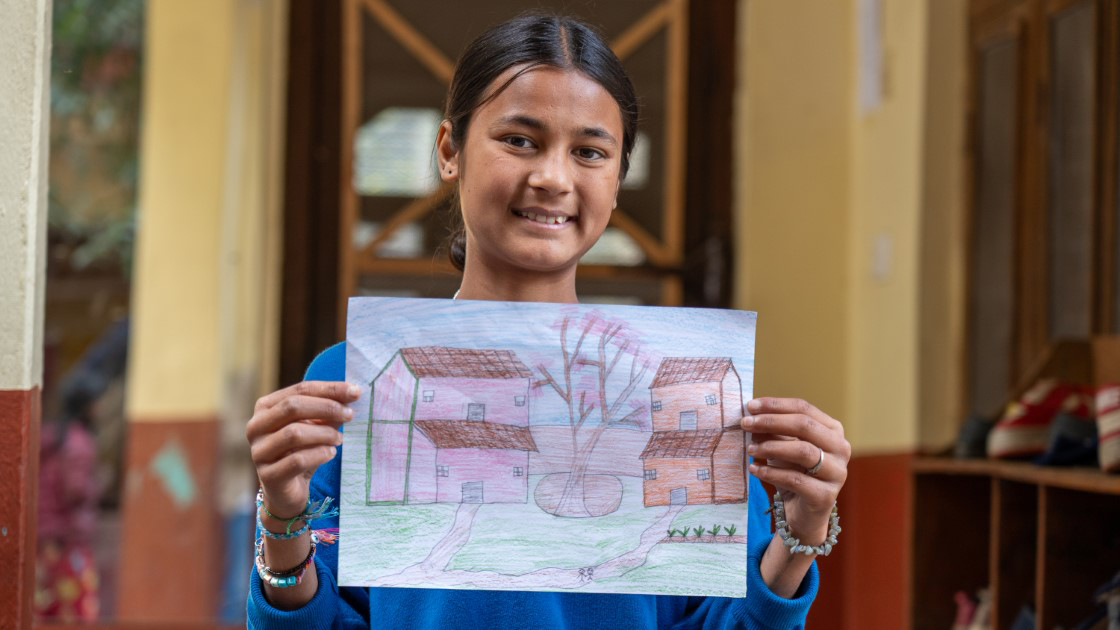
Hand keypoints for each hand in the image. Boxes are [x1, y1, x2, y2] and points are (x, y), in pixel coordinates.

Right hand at [245, 381, 358, 517]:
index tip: (355, 391)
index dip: (329, 389)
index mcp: (265, 408)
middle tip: (349, 415)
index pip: (299, 390)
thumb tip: (351, 395)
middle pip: (292, 407)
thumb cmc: (301, 451)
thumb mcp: (315, 427)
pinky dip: (319, 454)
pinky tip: (331, 453)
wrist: (287, 491)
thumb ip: (328, 411)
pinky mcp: (268, 476)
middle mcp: (256, 427)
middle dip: (326, 408)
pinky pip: (297, 460)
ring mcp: (259, 452)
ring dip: (324, 433)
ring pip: (294, 433)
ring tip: (338, 438)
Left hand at [741, 397, 849, 544]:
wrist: (802, 513)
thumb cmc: (793, 473)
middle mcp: (841, 448)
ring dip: (771, 447)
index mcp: (833, 430)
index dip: (775, 405)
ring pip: (803, 451)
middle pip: (805, 426)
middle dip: (771, 422)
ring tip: (750, 449)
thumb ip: (772, 430)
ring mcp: (837, 473)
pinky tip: (754, 469)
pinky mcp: (826, 496)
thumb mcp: (782, 447)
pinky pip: (796, 480)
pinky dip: (771, 473)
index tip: (750, 407)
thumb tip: (751, 414)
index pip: (804, 408)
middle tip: (746, 424)